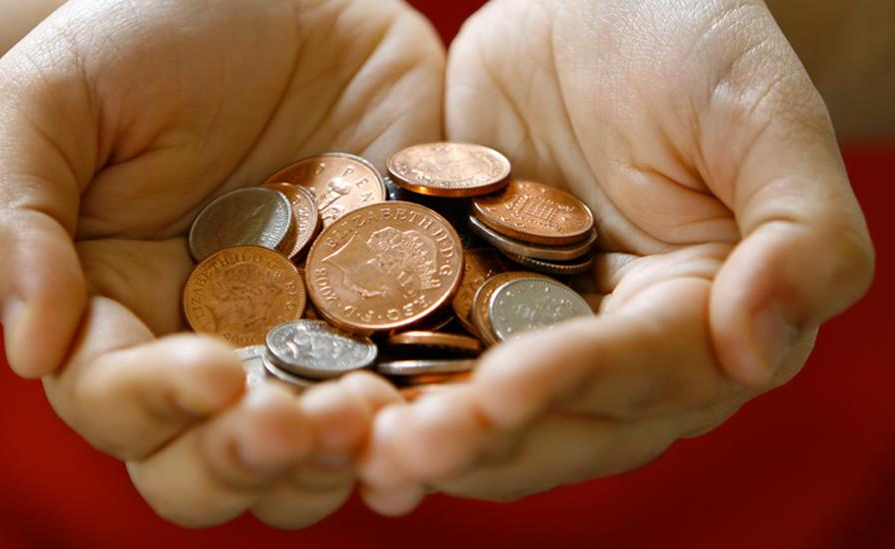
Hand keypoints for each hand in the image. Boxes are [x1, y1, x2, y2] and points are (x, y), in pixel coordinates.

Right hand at [0, 0, 442, 527]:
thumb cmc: (153, 35)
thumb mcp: (54, 101)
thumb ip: (14, 220)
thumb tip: (29, 351)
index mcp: (117, 314)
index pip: (118, 403)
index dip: (155, 406)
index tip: (210, 374)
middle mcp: (213, 347)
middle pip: (212, 462)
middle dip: (247, 459)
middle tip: (299, 424)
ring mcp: (310, 341)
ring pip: (312, 454)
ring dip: (337, 458)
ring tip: (370, 419)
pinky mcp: (393, 316)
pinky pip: (409, 394)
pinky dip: (421, 423)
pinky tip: (441, 422)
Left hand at [359, 0, 873, 512]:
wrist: (591, 7)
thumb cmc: (690, 43)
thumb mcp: (759, 113)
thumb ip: (802, 231)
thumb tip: (764, 348)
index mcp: (702, 319)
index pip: (644, 369)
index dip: (576, 381)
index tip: (504, 389)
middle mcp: (617, 350)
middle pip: (557, 420)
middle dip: (482, 437)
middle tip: (403, 451)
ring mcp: (534, 335)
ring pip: (483, 409)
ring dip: (420, 434)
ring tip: (351, 450)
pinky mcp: (464, 307)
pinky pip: (422, 356)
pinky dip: (379, 384)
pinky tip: (321, 405)